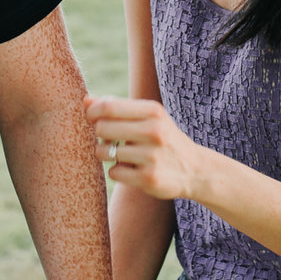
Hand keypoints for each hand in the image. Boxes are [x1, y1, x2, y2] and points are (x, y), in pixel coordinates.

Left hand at [88, 96, 202, 201]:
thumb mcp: (148, 117)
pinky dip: (117, 171)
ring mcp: (151, 156)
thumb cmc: (163, 138)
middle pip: (102, 128)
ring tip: (118, 154)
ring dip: (105, 154)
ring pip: (104, 152)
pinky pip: (113, 172)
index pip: (109, 106)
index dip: (92, 112)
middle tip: (109, 140)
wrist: (195, 169)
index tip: (92, 119)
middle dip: (99, 135)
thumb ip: (117, 108)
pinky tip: (131, 169)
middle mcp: (154, 131)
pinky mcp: (148, 178)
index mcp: (153, 111)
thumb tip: (85, 101)